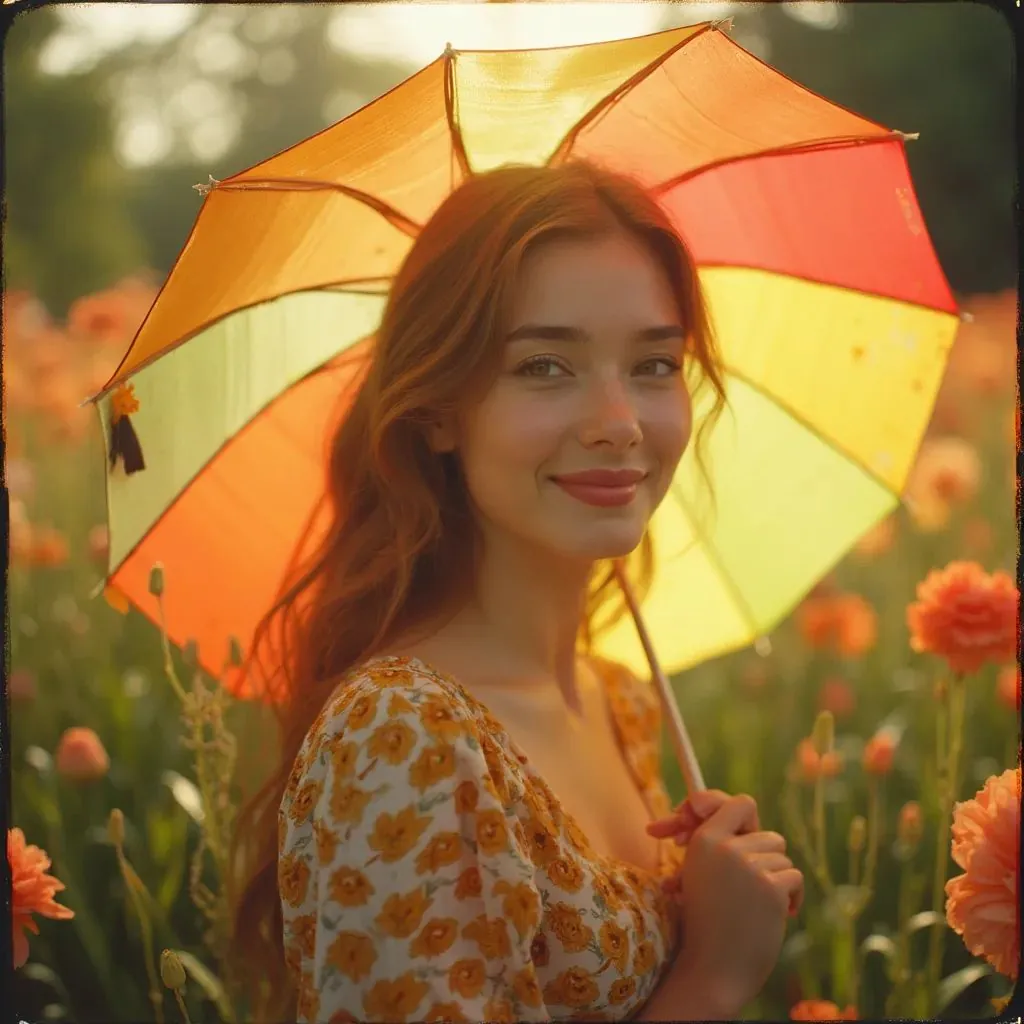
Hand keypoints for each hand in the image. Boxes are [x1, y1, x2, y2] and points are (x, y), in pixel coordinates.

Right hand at [651, 792, 804, 1014]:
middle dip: (765, 857)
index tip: (743, 834)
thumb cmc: (704, 921)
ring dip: (776, 878)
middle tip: (752, 882)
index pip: (737, 803)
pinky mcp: (771, 888)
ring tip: (757, 903)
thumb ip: (713, 841)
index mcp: (703, 839)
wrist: (712, 968)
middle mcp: (725, 846)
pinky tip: (777, 914)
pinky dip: (791, 897)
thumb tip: (711, 806)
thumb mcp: (696, 872)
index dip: (744, 817)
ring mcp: (749, 866)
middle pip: (767, 833)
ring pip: (781, 856)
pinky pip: (794, 877)